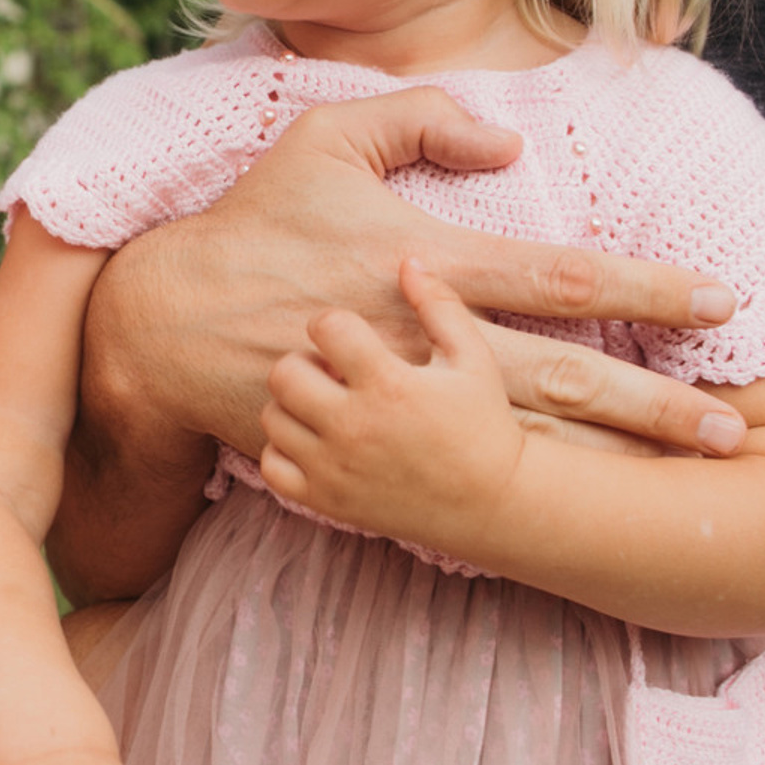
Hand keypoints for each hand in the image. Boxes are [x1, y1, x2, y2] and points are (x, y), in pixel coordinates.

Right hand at [86, 89, 745, 462]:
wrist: (162, 323)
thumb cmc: (249, 223)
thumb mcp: (322, 140)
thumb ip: (417, 118)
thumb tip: (510, 138)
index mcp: (427, 260)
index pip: (564, 277)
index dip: (650, 288)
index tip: (723, 300)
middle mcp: (426, 338)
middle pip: (567, 376)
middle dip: (658, 403)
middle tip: (736, 429)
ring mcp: (400, 400)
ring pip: (525, 438)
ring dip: (611, 459)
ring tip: (685, 481)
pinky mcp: (371, 443)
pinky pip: (461, 474)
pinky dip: (527, 494)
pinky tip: (582, 517)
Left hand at [258, 258, 527, 557]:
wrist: (493, 504)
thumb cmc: (483, 424)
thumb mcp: (472, 358)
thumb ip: (439, 305)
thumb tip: (408, 260)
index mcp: (389, 385)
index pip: (326, 328)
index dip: (334, 324)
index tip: (350, 337)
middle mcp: (354, 427)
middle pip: (285, 373)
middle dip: (304, 363)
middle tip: (331, 371)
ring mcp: (335, 468)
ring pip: (272, 418)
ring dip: (293, 404)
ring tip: (325, 405)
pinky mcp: (326, 501)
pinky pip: (271, 466)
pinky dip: (284, 450)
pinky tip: (315, 441)